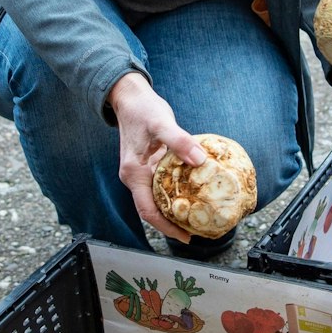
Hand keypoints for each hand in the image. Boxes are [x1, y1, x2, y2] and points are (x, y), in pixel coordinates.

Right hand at [107, 73, 200, 243]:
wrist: (130, 97)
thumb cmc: (142, 109)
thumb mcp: (162, 123)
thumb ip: (180, 142)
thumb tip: (200, 161)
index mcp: (134, 174)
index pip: (148, 211)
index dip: (166, 227)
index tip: (186, 235)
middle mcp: (135, 177)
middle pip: (153, 210)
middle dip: (172, 223)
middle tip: (197, 230)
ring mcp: (141, 173)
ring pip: (157, 200)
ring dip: (174, 210)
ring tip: (197, 217)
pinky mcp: (148, 166)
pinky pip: (161, 186)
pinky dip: (175, 193)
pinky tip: (192, 193)